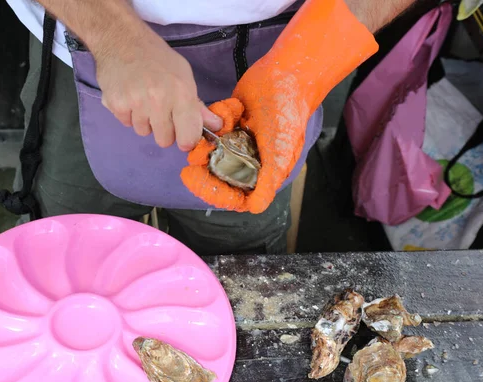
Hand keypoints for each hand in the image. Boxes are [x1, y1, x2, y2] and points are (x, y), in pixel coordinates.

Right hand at [95, 32, 222, 150]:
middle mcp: (159, 100)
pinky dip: (128, 114)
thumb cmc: (157, 58)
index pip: (188, 137)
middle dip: (164, 130)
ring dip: (144, 121)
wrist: (121, 40)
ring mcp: (136, 103)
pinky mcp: (117, 104)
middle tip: (160, 110)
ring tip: (142, 98)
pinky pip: (127, 124)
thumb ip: (197, 105)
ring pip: (144, 132)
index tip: (183, 134)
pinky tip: (129, 96)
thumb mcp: (184, 76)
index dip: (186, 140)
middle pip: (165, 141)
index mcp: (181, 93)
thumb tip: (216, 126)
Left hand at [180, 0, 377, 213]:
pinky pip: (212, 129)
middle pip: (218, 178)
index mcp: (262, 173)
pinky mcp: (229, 124)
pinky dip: (217, 118)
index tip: (196, 180)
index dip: (215, 193)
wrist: (287, 73)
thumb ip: (268, 179)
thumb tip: (255, 208)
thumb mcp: (281, 149)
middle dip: (205, 167)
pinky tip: (233, 108)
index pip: (235, 195)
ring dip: (210, 140)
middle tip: (194, 155)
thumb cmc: (288, 112)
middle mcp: (248, 162)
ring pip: (211, 154)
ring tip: (224, 122)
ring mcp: (237, 143)